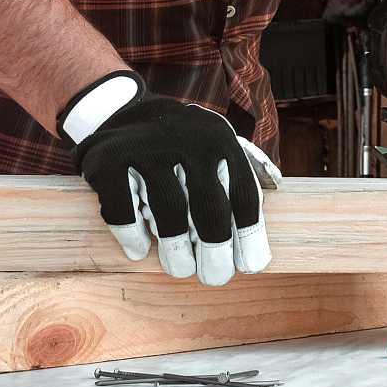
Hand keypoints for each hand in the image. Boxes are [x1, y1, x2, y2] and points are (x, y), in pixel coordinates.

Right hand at [60, 71, 280, 284]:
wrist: (120, 108)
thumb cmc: (178, 137)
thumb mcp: (215, 138)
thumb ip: (245, 161)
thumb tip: (277, 186)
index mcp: (220, 138)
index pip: (243, 194)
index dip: (249, 236)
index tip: (250, 266)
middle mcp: (188, 139)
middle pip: (210, 208)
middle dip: (216, 251)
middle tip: (215, 277)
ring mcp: (147, 148)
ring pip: (169, 212)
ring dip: (176, 250)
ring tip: (180, 268)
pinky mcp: (109, 159)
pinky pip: (123, 208)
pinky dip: (133, 235)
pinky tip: (139, 249)